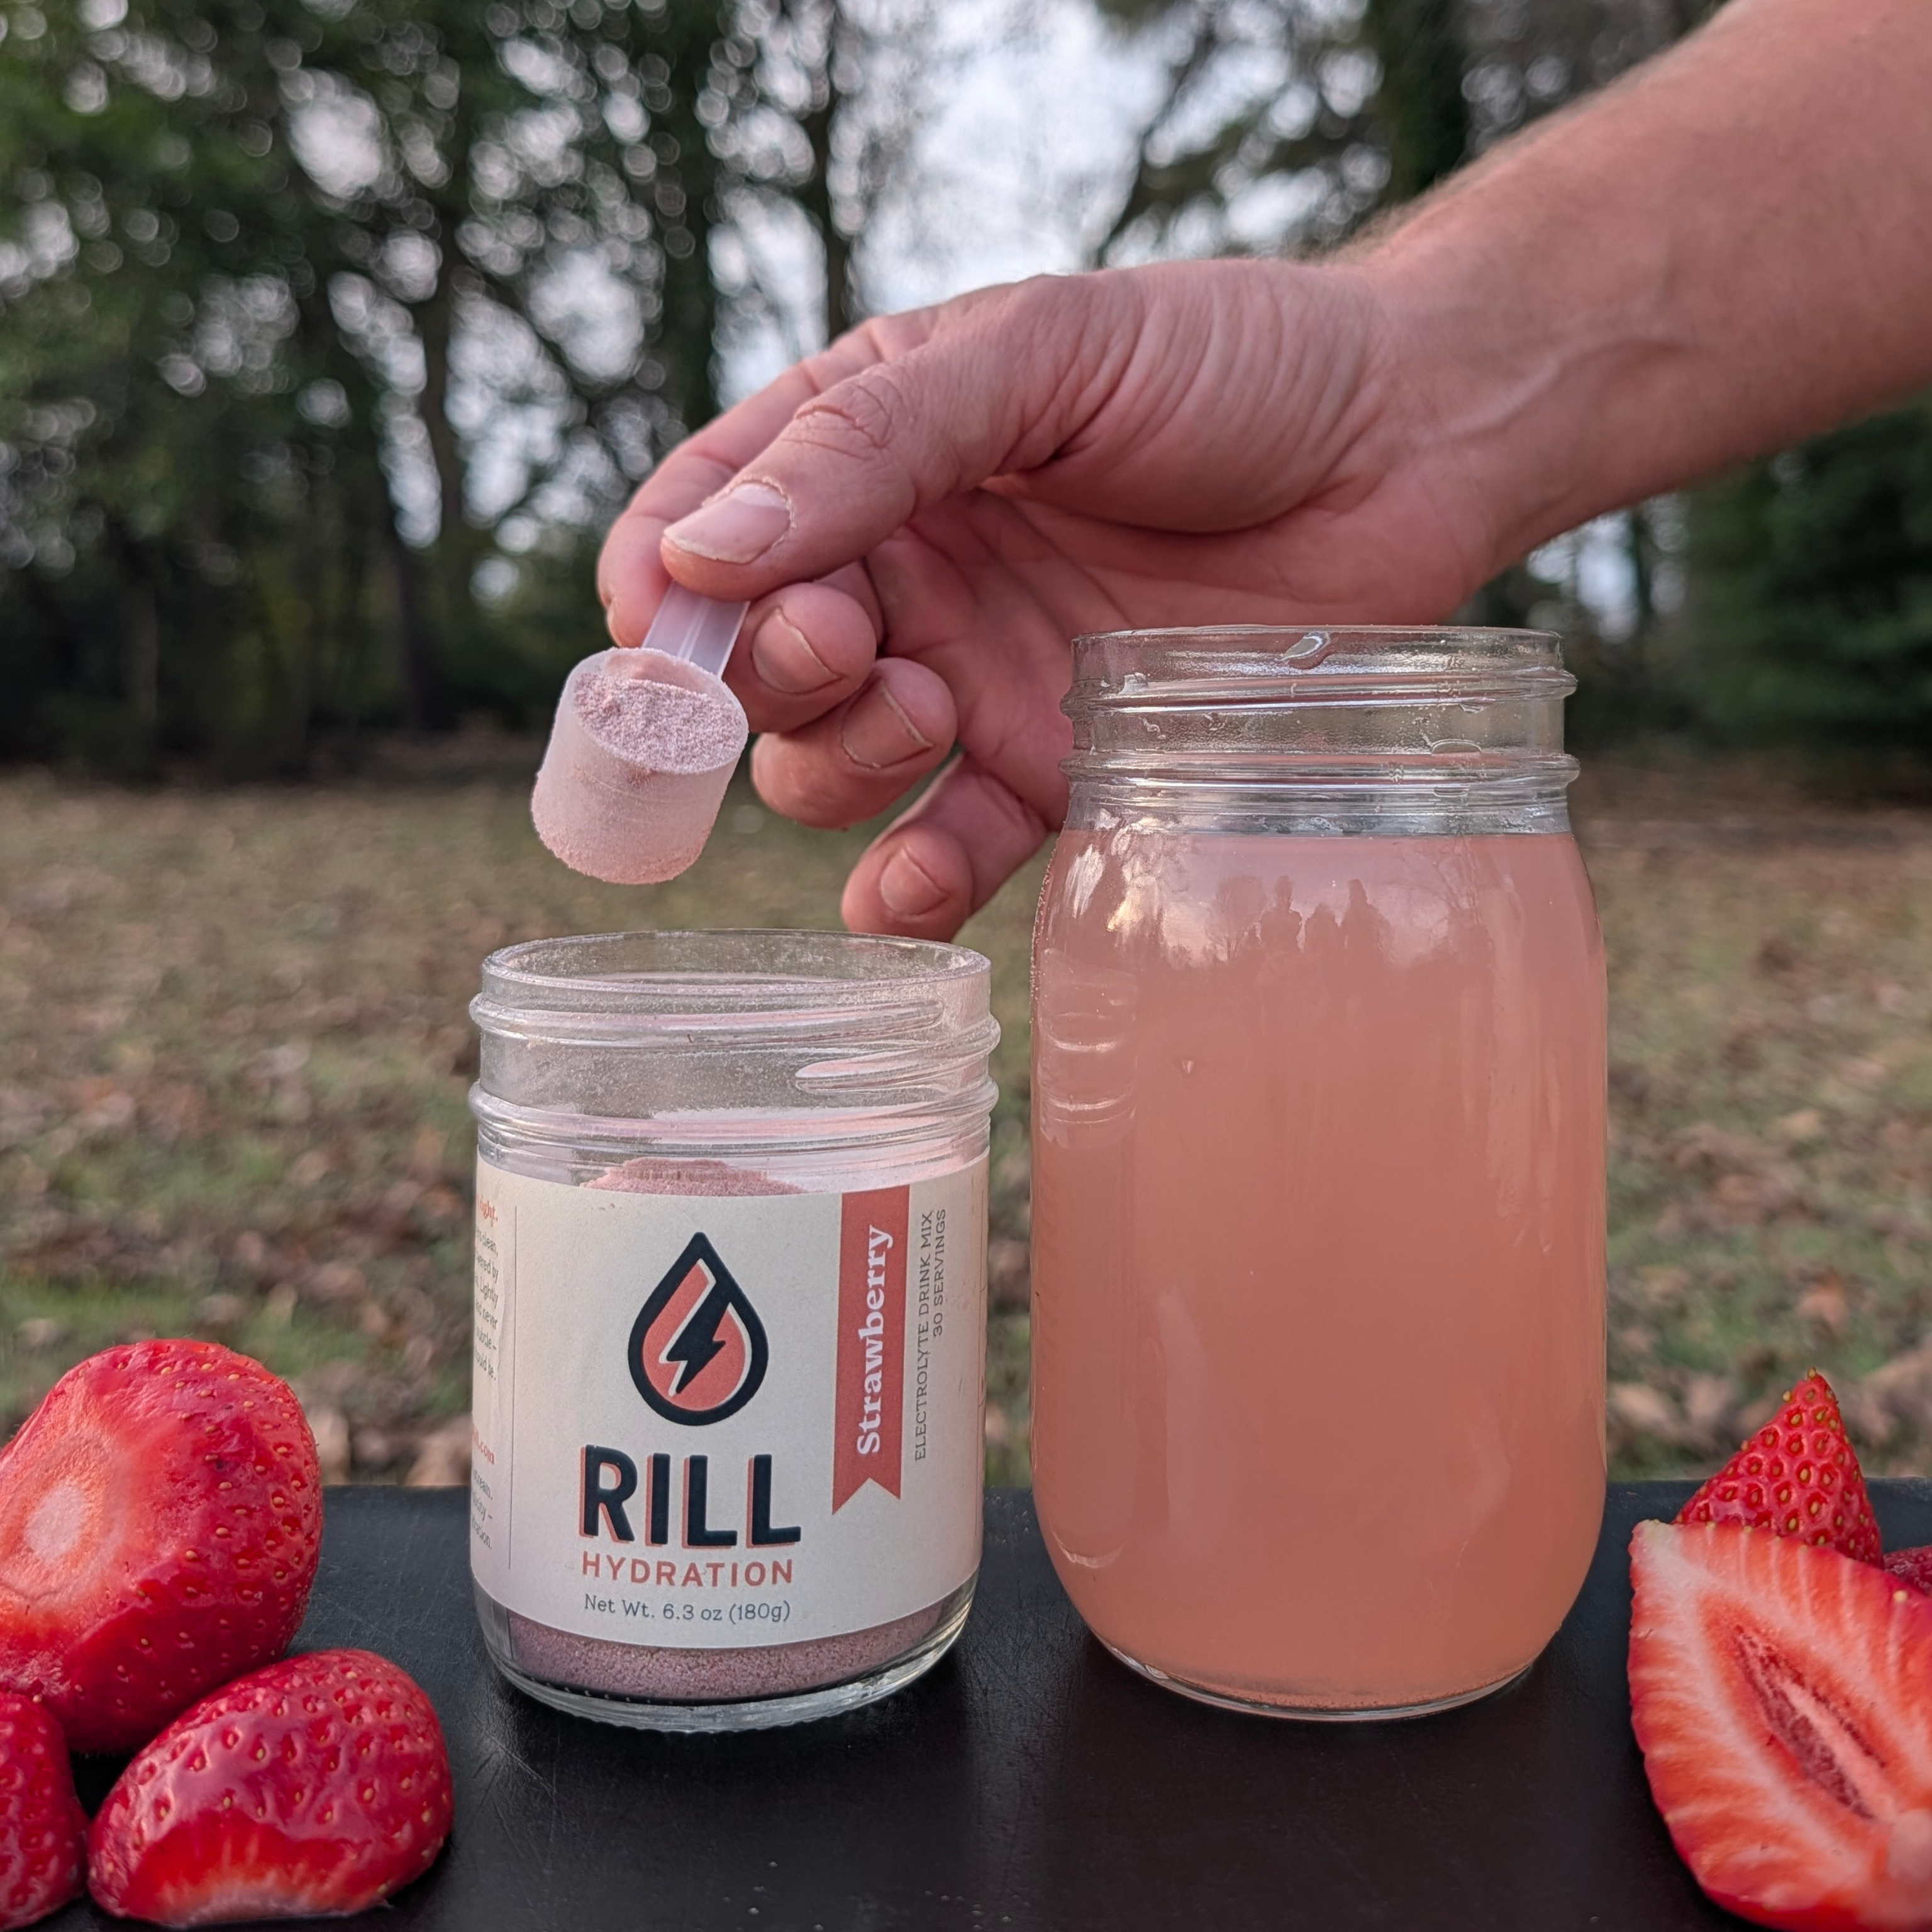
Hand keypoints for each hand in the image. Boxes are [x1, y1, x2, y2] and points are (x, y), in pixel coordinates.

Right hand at [597, 258, 1503, 937]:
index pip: (701, 527)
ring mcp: (973, 684)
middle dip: (769, 676)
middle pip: (755, 670)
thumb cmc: (1229, 364)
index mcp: (871, 449)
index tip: (665, 636)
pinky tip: (912, 887)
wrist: (1409, 445)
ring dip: (838, 764)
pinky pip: (944, 853)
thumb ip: (872, 443)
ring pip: (828, 770)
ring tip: (938, 706)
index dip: (661, 590)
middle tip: (849, 644)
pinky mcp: (1055, 774)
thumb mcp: (1041, 352)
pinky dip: (906, 887)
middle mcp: (907, 578)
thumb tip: (703, 553)